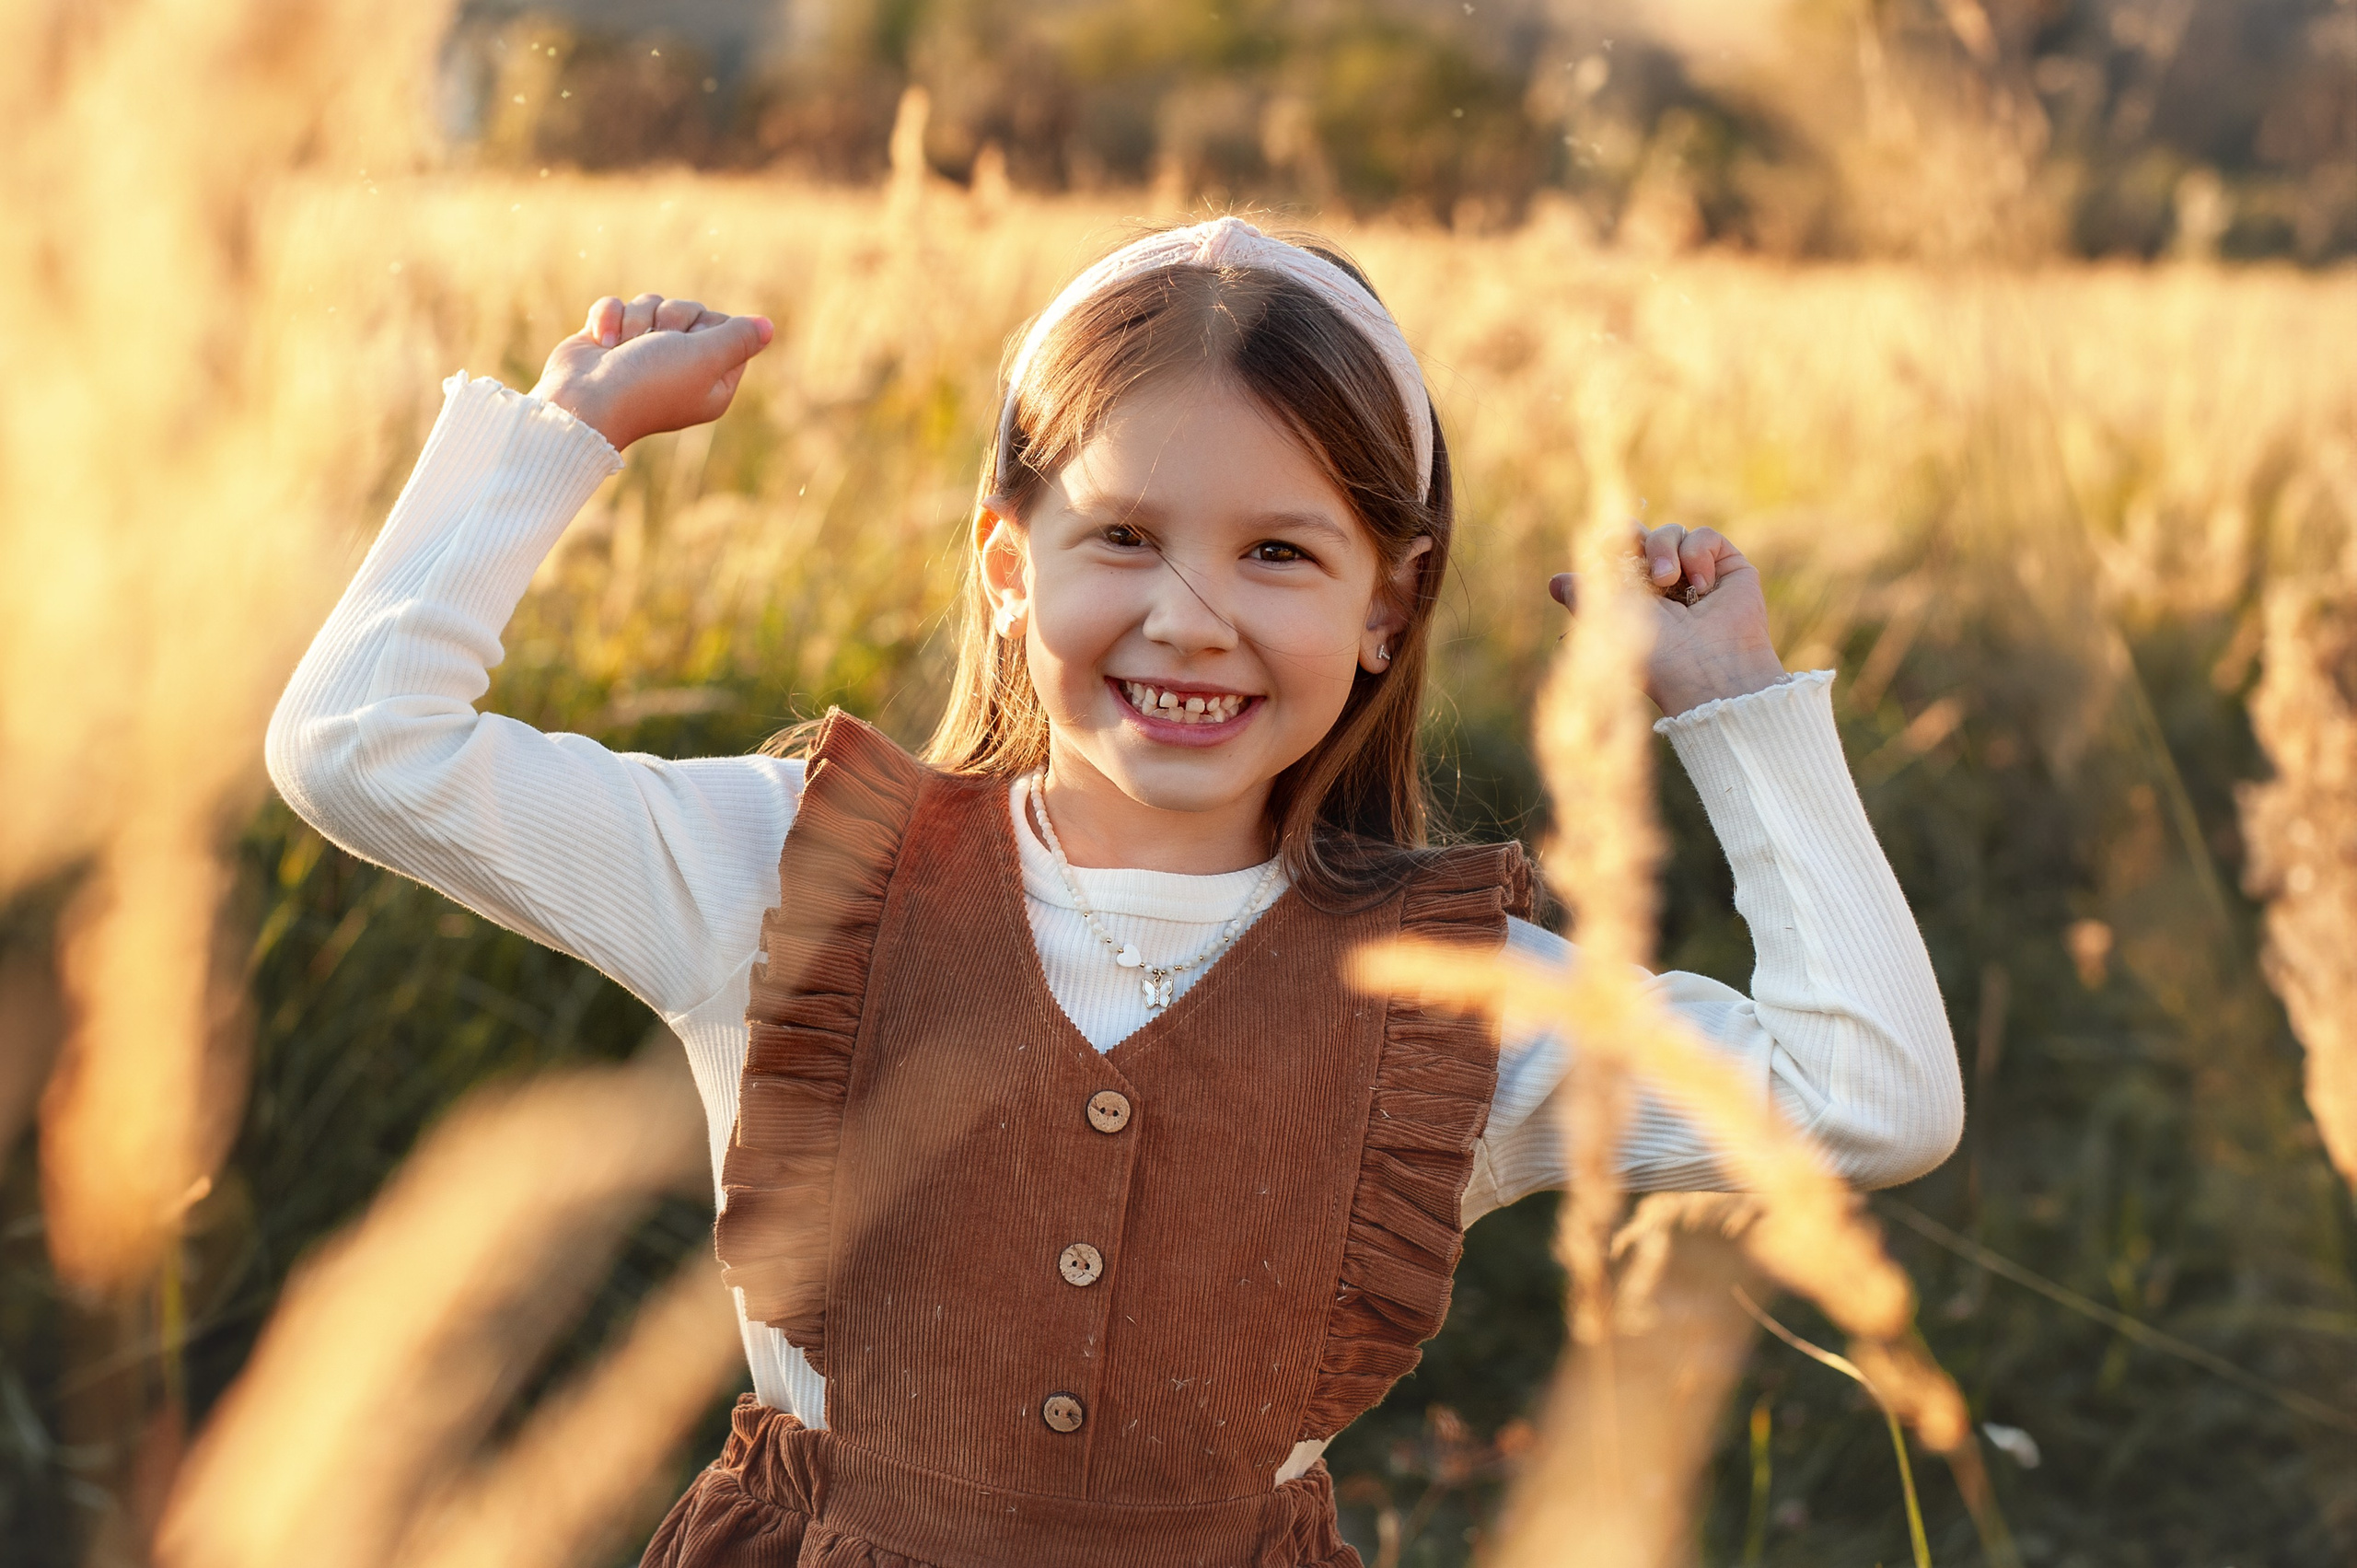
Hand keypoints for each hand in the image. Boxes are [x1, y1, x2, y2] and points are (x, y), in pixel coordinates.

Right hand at [529, 293, 773, 450]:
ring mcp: (642, 353)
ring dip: (635, 321)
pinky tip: (601, 343)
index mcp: (712, 381)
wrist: (583, 400)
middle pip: (688, 309)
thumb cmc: (649, 383)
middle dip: (668, 320)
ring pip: (651, 303)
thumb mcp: (706, 358)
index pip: (727, 328)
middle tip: (654, 347)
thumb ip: (738, 339)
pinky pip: (618, 305)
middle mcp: (680, 367)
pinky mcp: (611, 341)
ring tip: (622, 350)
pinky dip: (607, 319)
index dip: (707, 326)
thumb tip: (768, 327)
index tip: (693, 346)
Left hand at [1547, 524, 1786, 716]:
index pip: (1617, 553)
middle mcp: (1665, 584)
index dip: (1610, 541)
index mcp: (1634, 596)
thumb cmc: (1658, 659)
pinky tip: (1700, 587)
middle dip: (1633, 539)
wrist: (1709, 673)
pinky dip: (1697, 553)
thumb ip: (1583, 597)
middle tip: (1633, 549)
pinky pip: (1703, 536)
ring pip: (1671, 532)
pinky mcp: (1727, 568)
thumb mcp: (1610, 624)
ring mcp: (1696, 575)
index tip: (1603, 544)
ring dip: (1663, 548)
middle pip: (1642, 536)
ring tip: (1668, 579)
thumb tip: (1553, 582)